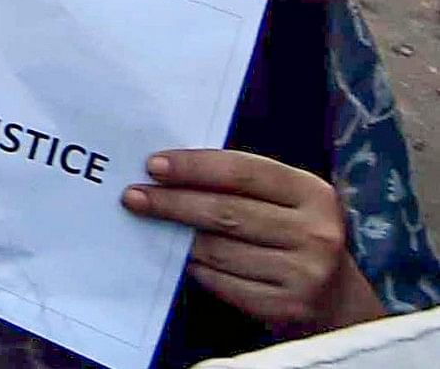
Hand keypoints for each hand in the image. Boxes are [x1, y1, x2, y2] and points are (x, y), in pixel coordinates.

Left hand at [127, 150, 386, 335]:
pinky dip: (195, 268)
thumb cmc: (298, 236)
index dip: (194, 166)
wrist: (341, 301)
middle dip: (171, 202)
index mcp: (314, 194)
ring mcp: (303, 274)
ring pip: (218, 250)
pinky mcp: (285, 307)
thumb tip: (169, 170)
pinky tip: (179, 259)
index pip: (243, 171)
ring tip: (148, 224)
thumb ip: (242, 184)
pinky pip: (222, 283)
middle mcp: (314, 233)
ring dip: (176, 238)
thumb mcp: (287, 202)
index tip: (153, 165)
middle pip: (225, 212)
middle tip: (132, 196)